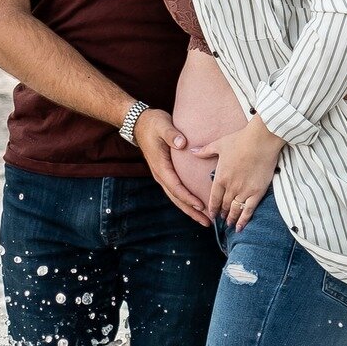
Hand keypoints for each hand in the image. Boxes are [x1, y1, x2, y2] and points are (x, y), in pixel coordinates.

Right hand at [133, 107, 210, 225]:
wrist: (139, 123)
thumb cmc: (153, 124)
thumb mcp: (162, 125)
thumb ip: (172, 134)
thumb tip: (182, 143)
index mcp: (161, 166)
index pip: (176, 187)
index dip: (188, 198)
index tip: (201, 206)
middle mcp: (160, 174)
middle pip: (176, 198)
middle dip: (191, 211)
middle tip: (207, 222)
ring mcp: (162, 175)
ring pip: (176, 197)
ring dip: (189, 209)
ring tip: (204, 220)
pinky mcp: (166, 173)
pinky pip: (176, 191)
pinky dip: (186, 200)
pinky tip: (196, 206)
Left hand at [192, 115, 282, 229]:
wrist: (261, 140)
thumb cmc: (240, 140)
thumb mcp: (219, 144)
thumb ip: (205, 151)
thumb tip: (192, 151)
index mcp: (220, 177)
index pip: (213, 198)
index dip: (212, 208)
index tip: (212, 214)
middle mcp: (231, 187)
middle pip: (224, 205)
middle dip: (222, 214)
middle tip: (222, 219)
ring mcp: (244, 191)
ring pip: (235, 210)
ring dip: (231, 219)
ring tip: (230, 225)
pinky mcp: (257, 192)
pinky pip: (249, 210)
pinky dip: (244, 220)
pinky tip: (240, 227)